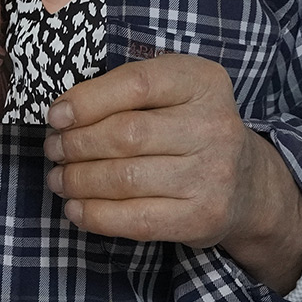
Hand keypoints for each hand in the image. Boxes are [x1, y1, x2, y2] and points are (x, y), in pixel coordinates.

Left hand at [43, 53, 301, 293]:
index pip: (137, 84)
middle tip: (54, 150)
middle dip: (76, 144)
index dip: (87, 101)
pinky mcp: (201, 218)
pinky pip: (135, 219)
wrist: (247, 184)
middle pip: (126, 135)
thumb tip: (63, 114)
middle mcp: (213, 126)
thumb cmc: (191, 127)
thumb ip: (127, 90)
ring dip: (78, 180)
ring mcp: (211, 175)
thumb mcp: (173, 90)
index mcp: (202, 82)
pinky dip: (95, 215)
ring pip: (125, 178)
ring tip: (59, 178)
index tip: (56, 116)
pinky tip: (76, 208)